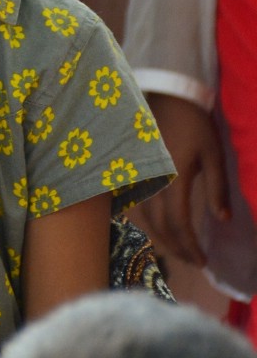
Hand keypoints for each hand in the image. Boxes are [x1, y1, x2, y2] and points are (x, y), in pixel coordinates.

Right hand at [144, 93, 229, 265]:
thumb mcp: (214, 155)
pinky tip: (160, 228)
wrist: (170, 97)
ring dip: (162, 239)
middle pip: (160, 226)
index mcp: (175, 179)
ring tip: (180, 249)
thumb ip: (218, 188)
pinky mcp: (135, 171)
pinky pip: (137, 205)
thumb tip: (223, 220)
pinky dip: (150, 222)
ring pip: (146, 218)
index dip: (189, 246)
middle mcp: (153, 182)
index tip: (203, 261)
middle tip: (194, 261)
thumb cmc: (196, 125)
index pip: (178, 223)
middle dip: (178, 248)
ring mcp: (140, 176)